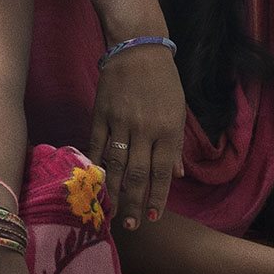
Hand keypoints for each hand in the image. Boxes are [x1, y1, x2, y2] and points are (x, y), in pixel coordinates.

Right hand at [88, 45, 185, 228]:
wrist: (137, 48)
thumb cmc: (163, 81)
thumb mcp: (178, 111)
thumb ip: (176, 144)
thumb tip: (176, 175)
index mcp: (167, 130)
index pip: (161, 173)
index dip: (157, 198)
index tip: (154, 218)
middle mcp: (144, 130)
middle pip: (137, 175)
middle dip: (134, 203)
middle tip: (131, 225)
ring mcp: (119, 122)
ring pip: (115, 165)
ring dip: (113, 191)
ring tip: (112, 212)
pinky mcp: (100, 114)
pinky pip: (96, 145)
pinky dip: (95, 165)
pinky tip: (94, 181)